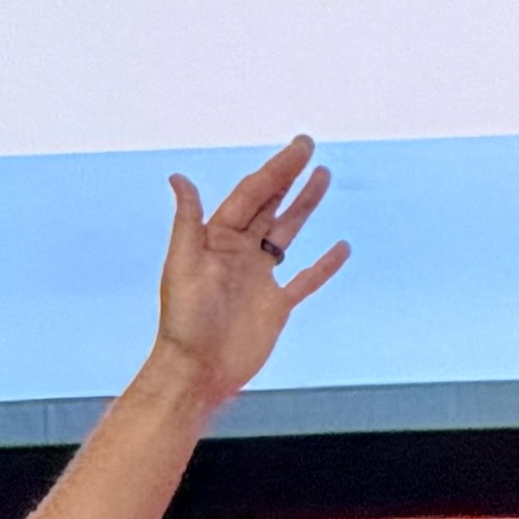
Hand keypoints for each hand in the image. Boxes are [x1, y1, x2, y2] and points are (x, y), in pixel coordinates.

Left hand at [157, 134, 346, 411]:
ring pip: (287, 233)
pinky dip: (323, 265)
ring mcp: (259, 278)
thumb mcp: (182, 265)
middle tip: (308, 148)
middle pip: (269, 206)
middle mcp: (239, 253)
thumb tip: (179, 177)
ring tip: (322, 177)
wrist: (198, 370)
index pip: (252, 195)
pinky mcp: (276, 305)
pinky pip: (305, 279)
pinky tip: (339, 248)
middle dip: (288, 176)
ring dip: (303, 206)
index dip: (276, 170)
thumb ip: (188, 221)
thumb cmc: (184, 321)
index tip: (300, 148)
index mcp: (217, 239)